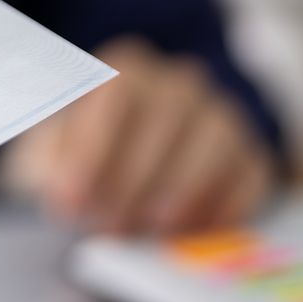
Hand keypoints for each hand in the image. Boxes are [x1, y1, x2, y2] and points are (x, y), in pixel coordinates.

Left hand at [1, 38, 274, 234]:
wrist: (131, 165)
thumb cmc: (84, 157)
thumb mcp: (53, 153)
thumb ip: (53, 164)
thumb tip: (67, 191)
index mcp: (125, 70)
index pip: (116, 92)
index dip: (94, 147)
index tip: (74, 197)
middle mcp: (178, 84)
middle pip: (167, 116)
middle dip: (136, 176)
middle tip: (111, 222)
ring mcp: (220, 115)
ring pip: (215, 141)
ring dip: (181, 189)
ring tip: (150, 227)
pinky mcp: (249, 154)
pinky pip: (249, 172)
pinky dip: (224, 204)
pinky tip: (191, 230)